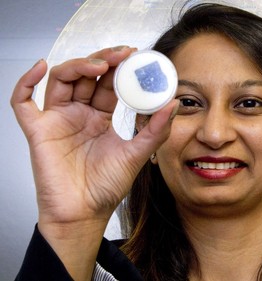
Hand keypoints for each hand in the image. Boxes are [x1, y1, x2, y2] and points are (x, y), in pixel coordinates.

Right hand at [11, 47, 177, 279]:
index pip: (109, 84)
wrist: (85, 213)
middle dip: (103, 60)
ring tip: (99, 65)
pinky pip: (23, 102)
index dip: (120, 69)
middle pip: (86, 76)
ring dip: (77, 65)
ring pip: (61, 80)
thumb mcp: (137, 154)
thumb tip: (174, 103)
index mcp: (101, 118)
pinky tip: (41, 67)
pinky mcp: (38, 131)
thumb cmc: (107, 187)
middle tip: (122, 54)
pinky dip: (26, 83)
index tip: (136, 56)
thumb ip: (156, 130)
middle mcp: (79, 114)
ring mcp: (58, 120)